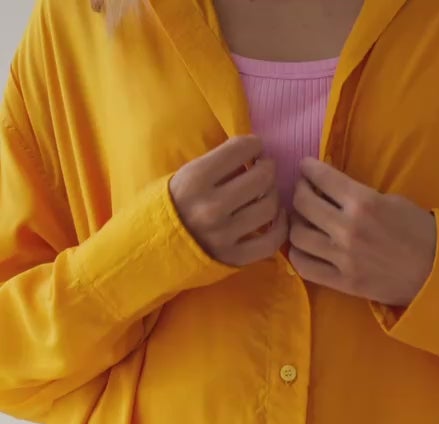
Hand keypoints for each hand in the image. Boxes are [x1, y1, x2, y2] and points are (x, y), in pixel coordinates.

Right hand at [170, 135, 287, 267]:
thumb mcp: (185, 175)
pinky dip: (281, 226)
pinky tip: (277, 216)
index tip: (254, 149)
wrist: (152, 248)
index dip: (254, 145)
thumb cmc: (171, 205)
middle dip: (267, 168)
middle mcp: (213, 207)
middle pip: (262, 178)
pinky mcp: (235, 258)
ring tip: (266, 192)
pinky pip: (272, 241)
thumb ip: (217, 164)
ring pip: (270, 207)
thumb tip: (251, 155)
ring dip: (274, 194)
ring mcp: (225, 235)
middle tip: (264, 168)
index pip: (240, 149)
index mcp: (196, 178)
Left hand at [289, 159, 436, 306]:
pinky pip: (304, 266)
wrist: (436, 274)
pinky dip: (298, 254)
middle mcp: (347, 228)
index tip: (307, 168)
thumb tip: (331, 188)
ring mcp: (343, 258)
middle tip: (305, 192)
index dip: (308, 168)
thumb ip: (359, 194)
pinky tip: (305, 247)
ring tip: (305, 221)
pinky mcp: (343, 283)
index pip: (320, 177)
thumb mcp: (392, 201)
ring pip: (298, 234)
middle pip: (302, 203)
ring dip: (297, 223)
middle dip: (300, 191)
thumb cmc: (419, 233)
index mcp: (363, 202)